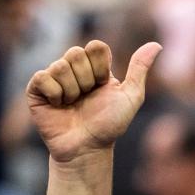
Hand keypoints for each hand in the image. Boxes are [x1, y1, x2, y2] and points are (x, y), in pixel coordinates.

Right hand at [26, 39, 161, 163]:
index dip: (101, 67)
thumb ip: (140, 69)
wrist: (87, 149)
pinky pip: (42, 77)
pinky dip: (55, 94)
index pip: (96, 47)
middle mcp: (73, 69)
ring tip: (73, 106)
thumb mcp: (131, 97)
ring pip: (60, 66)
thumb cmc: (109, 126)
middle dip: (86, 80)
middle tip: (86, 99)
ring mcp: (54, 78)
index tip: (103, 86)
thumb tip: (157, 45)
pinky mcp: (36, 89)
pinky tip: (59, 106)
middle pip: (76, 52)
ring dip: (72, 90)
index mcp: (95, 67)